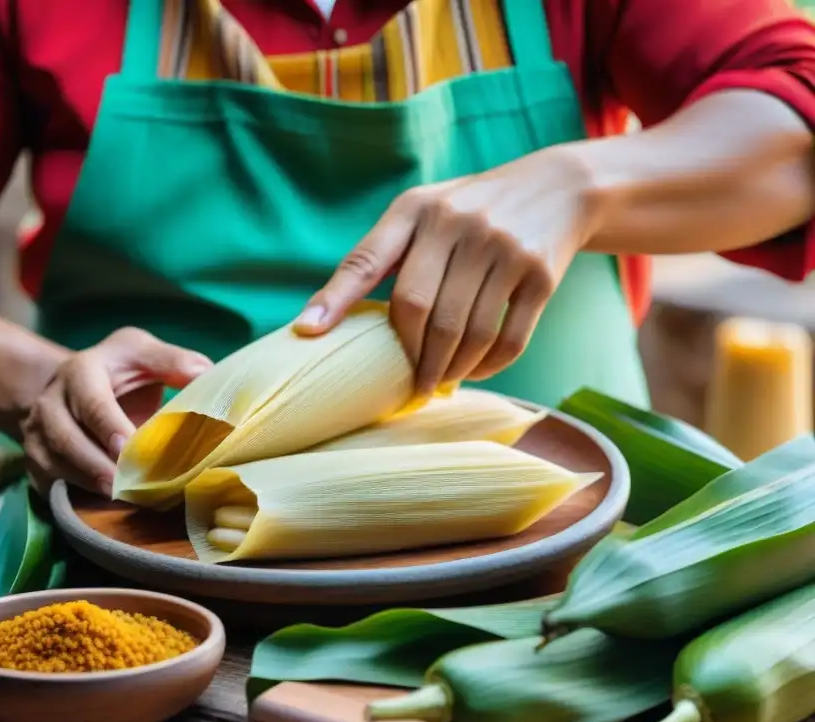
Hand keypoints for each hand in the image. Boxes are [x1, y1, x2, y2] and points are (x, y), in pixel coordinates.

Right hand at [20, 328, 211, 496]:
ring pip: (54, 463)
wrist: (74, 386)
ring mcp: (37, 433)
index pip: (92, 401)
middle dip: (97, 463)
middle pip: (66, 437)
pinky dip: (74, 496)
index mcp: (80, 371)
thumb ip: (173, 362)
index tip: (129, 449)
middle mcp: (50, 401)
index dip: (109, 427)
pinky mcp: (36, 461)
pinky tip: (102, 507)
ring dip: (87, 483)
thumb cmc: (120, 371)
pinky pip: (49, 483)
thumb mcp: (143, 353)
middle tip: (127, 485)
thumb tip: (204, 376)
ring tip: (120, 499)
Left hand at [295, 148, 600, 396]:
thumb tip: (323, 323)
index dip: (335, 298)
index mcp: (416, 209)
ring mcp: (503, 247)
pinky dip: (488, 367)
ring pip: (466, 332)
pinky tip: (474, 371)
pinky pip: (509, 339)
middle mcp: (457, 223)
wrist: (558, 189)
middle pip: (419, 311)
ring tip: (440, 383)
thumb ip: (382, 255)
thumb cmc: (469, 212)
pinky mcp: (541, 273)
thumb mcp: (424, 213)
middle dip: (412, 358)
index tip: (308, 332)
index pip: (366, 260)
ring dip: (450, 370)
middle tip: (411, 386)